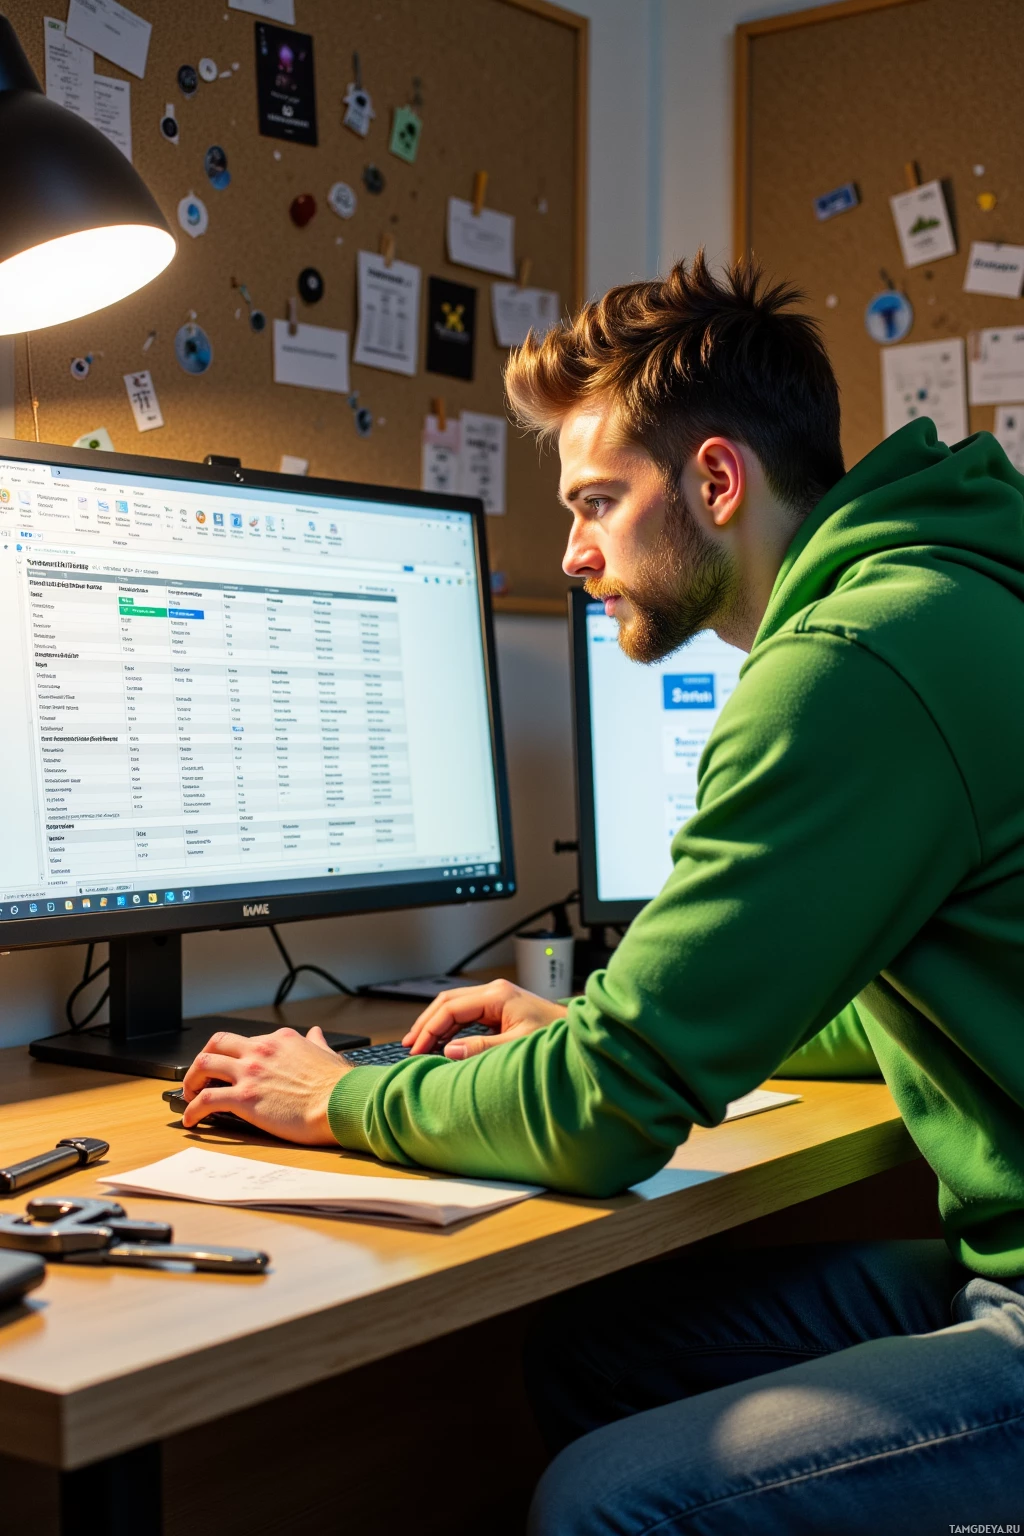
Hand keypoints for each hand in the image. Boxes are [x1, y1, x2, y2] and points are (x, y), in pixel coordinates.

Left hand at [181, 1025, 351, 1143]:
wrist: (341, 1103)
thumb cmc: (338, 1086)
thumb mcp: (327, 1055)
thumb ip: (316, 1043)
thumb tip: (316, 1033)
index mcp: (280, 1040)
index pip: (247, 1041)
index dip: (235, 1056)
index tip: (232, 1068)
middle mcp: (261, 1051)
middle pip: (217, 1043)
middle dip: (204, 1057)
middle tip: (201, 1075)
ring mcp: (250, 1073)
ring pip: (204, 1064)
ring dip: (191, 1079)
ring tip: (189, 1094)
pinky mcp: (244, 1098)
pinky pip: (206, 1100)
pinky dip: (192, 1109)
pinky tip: (191, 1120)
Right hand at [402, 978, 566, 1059]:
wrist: (577, 1034)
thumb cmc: (555, 1036)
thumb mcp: (516, 1045)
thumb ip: (481, 1048)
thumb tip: (449, 1050)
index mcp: (497, 995)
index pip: (451, 1008)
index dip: (430, 1029)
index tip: (417, 1049)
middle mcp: (494, 992)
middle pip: (447, 1002)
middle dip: (426, 1023)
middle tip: (410, 1045)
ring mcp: (496, 999)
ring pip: (454, 1006)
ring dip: (436, 1025)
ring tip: (419, 1044)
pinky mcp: (499, 1009)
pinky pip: (466, 1014)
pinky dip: (450, 1028)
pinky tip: (441, 1042)